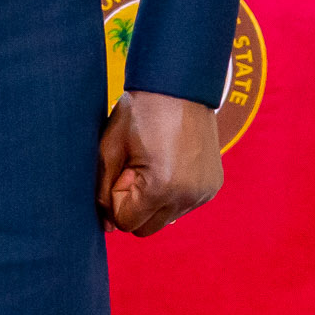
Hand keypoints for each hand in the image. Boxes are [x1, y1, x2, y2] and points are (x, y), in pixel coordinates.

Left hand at [97, 90, 223, 235]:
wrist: (179, 86)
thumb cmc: (140, 112)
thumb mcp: (110, 147)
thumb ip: (103, 188)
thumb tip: (106, 225)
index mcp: (162, 188)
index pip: (126, 222)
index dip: (117, 197)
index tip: (122, 168)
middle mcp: (188, 197)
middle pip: (147, 228)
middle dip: (133, 204)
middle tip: (134, 167)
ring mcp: (204, 193)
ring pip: (165, 218)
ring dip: (153, 199)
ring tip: (152, 161)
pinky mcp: (212, 187)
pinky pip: (183, 205)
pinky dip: (171, 193)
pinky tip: (169, 162)